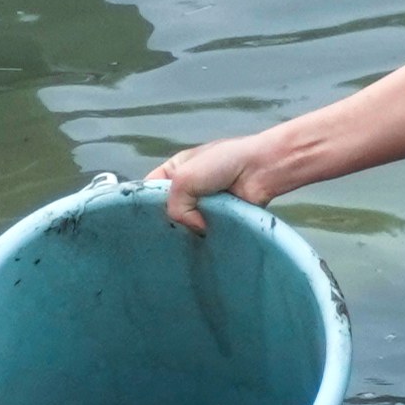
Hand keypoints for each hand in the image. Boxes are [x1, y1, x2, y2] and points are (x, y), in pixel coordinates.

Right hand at [146, 131, 283, 233]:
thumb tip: (194, 228)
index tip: (140, 223)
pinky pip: (206, 232)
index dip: (144, 205)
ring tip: (184, 243)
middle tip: (164, 237)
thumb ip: (175, 206)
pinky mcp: (220, 219)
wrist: (263, 169)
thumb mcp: (185, 177)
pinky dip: (206, 236)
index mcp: (174, 170)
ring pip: (186, 225)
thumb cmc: (225, 162)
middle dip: (167, 222)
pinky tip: (204, 242)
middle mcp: (187, 188)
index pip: (148, 191)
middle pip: (166, 212)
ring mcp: (204, 205)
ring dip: (189, 231)